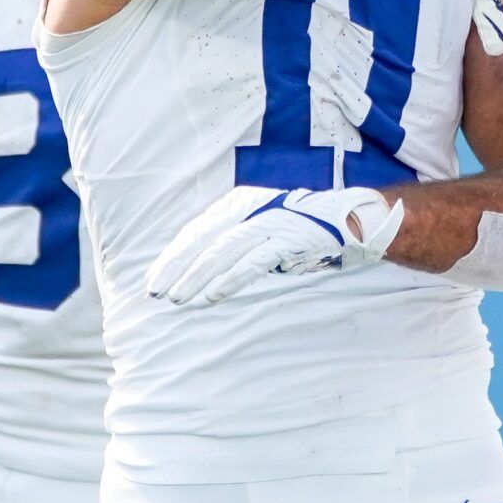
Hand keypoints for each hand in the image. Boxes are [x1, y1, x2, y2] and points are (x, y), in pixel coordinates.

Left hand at [146, 186, 405, 304]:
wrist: (347, 218)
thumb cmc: (297, 228)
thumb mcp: (259, 227)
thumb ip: (231, 240)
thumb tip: (195, 267)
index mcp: (237, 204)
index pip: (195, 231)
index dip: (172, 257)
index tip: (155, 280)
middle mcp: (248, 208)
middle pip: (202, 240)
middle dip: (176, 268)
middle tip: (156, 294)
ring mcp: (268, 222)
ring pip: (222, 251)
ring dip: (197, 277)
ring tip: (179, 299)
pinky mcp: (287, 238)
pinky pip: (253, 261)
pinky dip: (231, 279)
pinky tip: (214, 295)